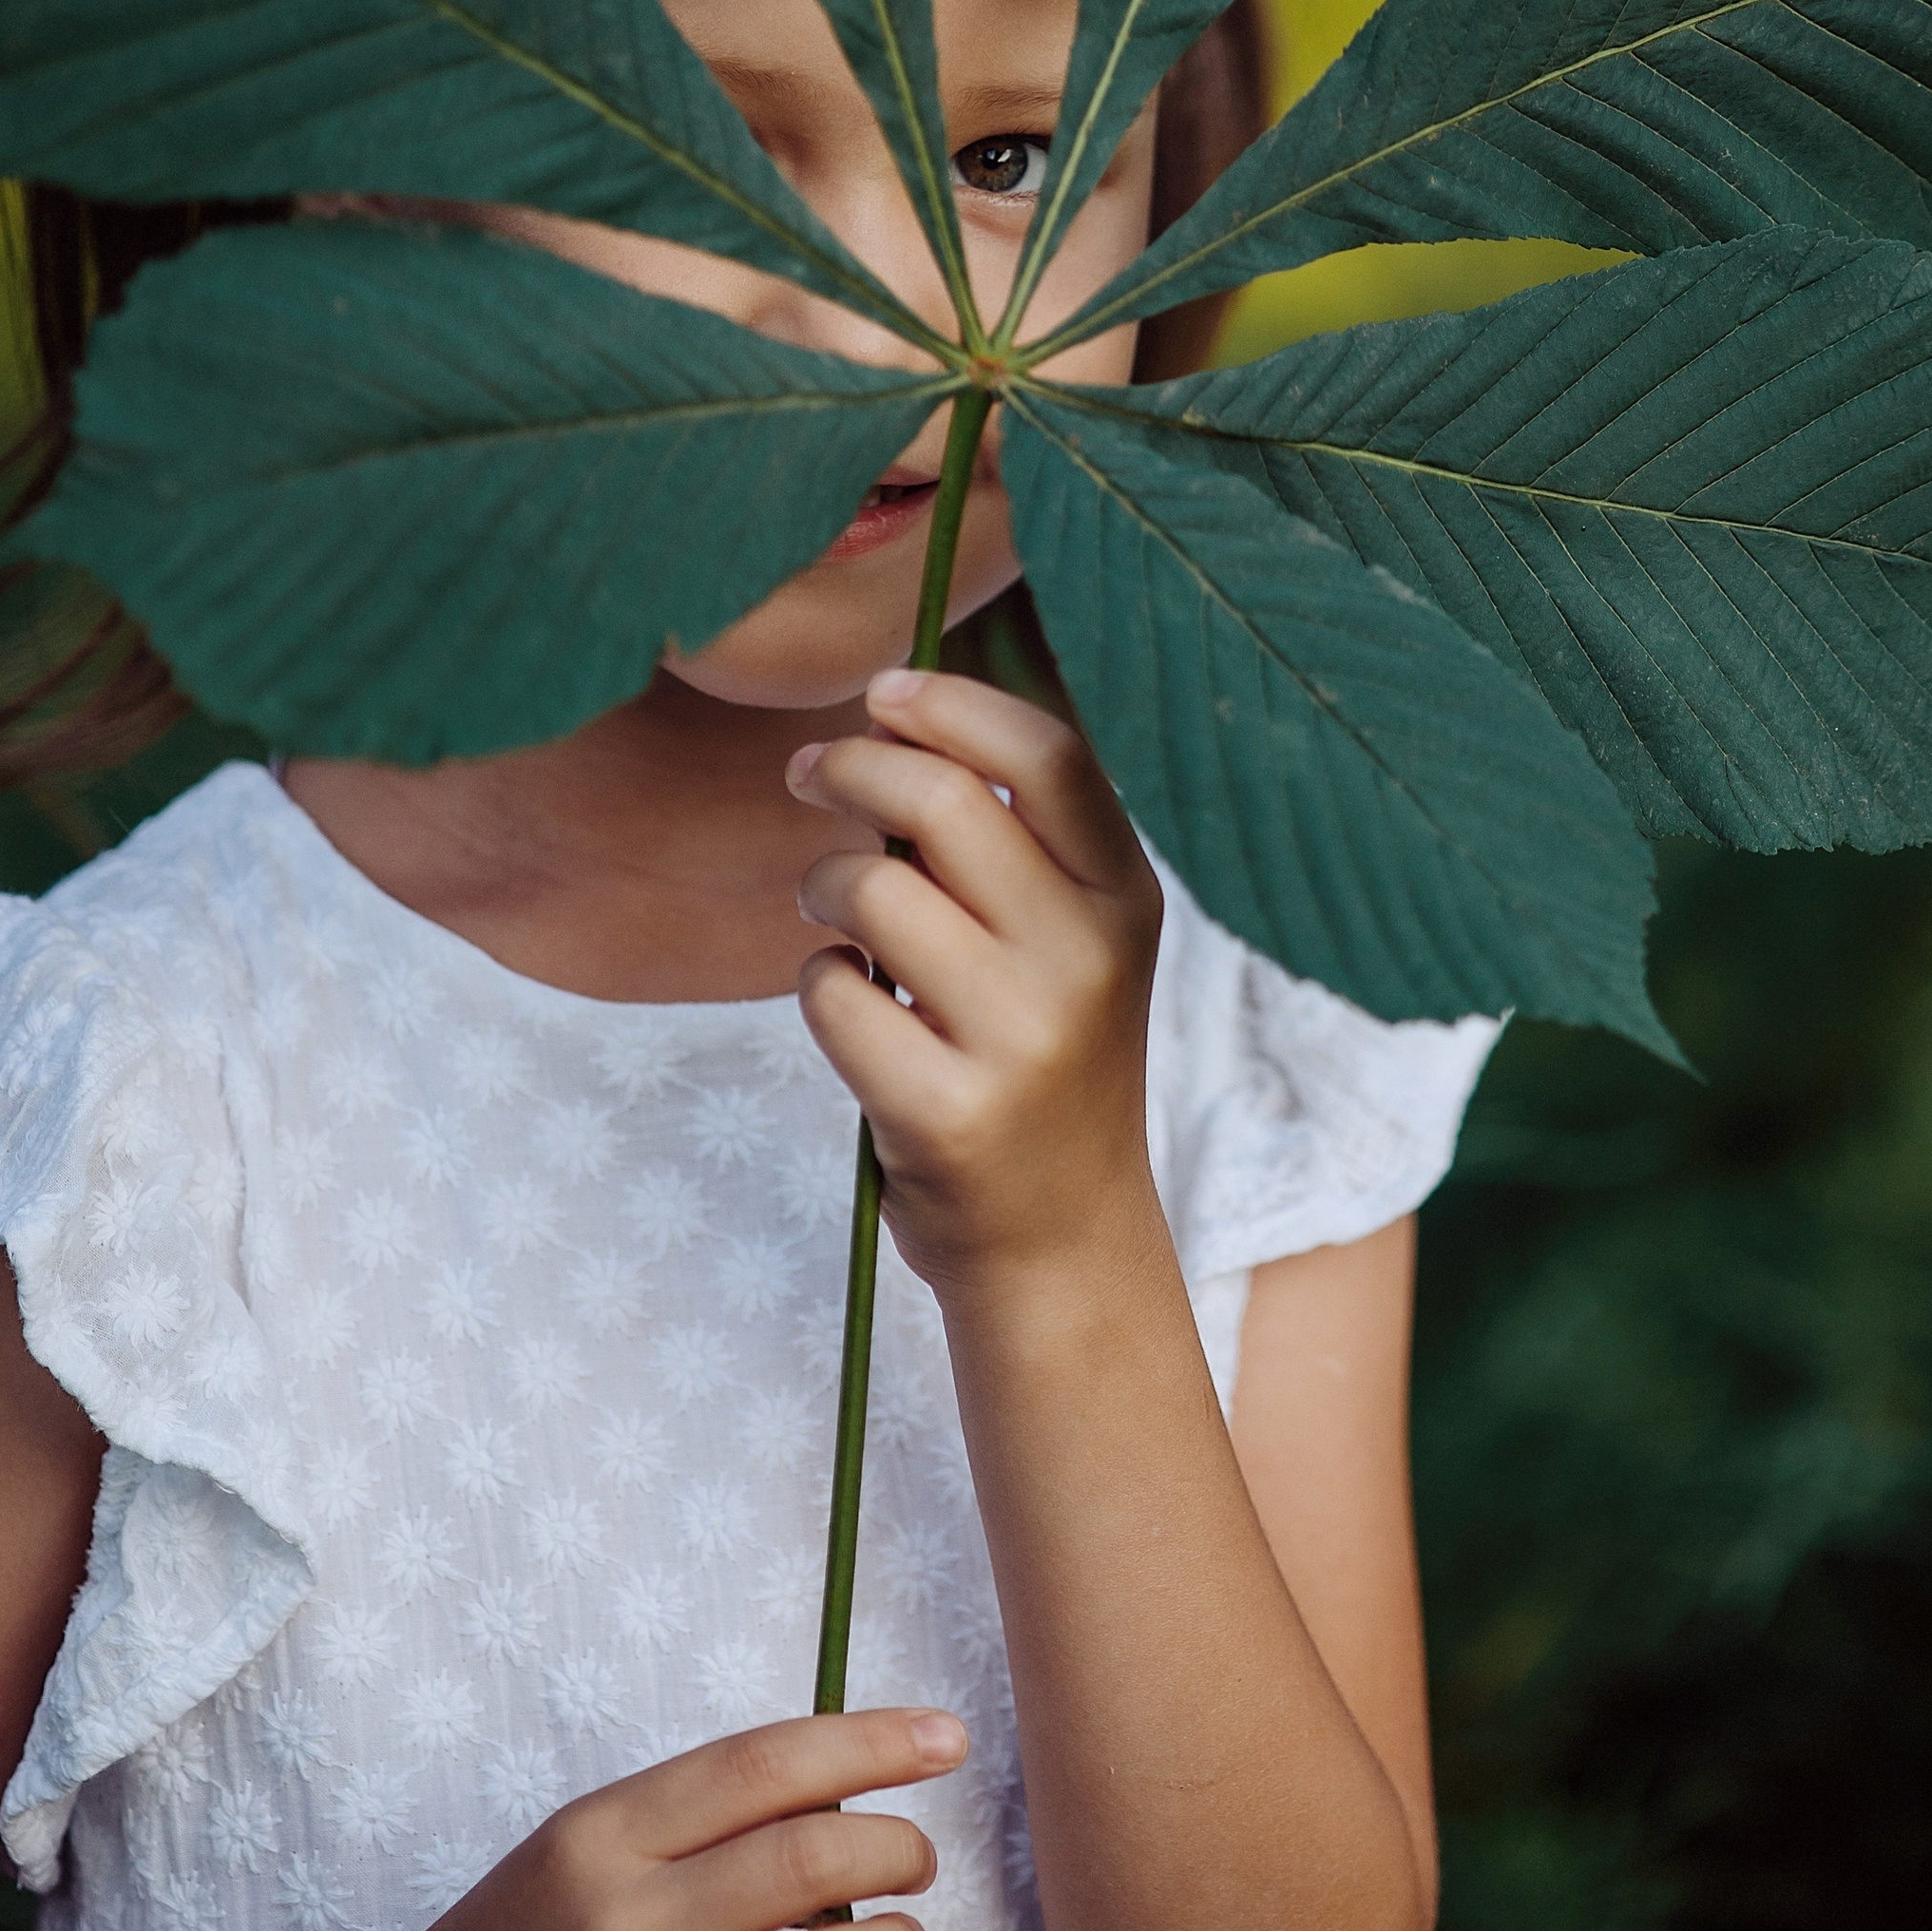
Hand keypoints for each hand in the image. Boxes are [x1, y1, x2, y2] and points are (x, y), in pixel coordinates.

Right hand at [293, 1708, 958, 1930]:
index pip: (765, 1763)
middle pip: (807, 1857)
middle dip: (897, 1848)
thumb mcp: (579, 1854)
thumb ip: (695, 1823)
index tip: (945, 1740)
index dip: (873, 1742)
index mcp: (600, 1836)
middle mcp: (615, 1925)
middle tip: (918, 1861)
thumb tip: (850, 1789)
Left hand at [789, 668, 1164, 1296]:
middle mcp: (1086, 961)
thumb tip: (894, 714)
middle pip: (943, 801)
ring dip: (822, 882)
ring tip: (834, 916)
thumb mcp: (1071, 943)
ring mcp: (1020, 1041)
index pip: (1049, 755)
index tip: (883, 690)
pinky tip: (853, 1010)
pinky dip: (818, 983)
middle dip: (850, 765)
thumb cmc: (1041, 1058)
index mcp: (1126, 899)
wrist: (1061, 1240)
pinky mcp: (947, 1113)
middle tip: (805, 772)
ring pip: (872, 888)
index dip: (953, 704)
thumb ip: (1011, 843)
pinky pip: (831, 993)